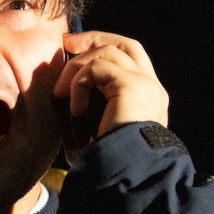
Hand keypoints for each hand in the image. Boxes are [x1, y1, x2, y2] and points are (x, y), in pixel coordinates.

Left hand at [55, 30, 169, 157]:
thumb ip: (94, 113)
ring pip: (108, 52)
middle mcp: (152, 87)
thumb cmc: (113, 164)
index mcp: (148, 98)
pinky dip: (79, 84)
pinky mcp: (132, 85)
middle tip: (67, 43)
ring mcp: (145, 84)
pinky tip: (75, 109)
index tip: (76, 51)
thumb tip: (64, 106)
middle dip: (94, 38)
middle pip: (125, 44)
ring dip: (78, 68)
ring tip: (61, 94)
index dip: (104, 48)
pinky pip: (97, 69)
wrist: (132, 175)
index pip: (130, 58)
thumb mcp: (102, 133)